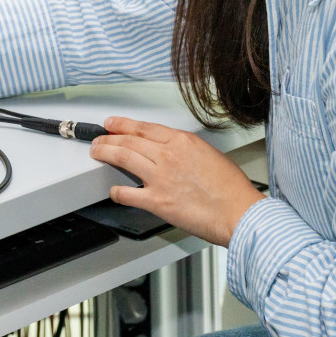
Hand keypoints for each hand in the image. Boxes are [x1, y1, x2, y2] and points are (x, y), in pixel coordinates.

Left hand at [89, 117, 264, 246]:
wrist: (239, 212)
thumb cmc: (231, 188)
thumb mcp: (209, 154)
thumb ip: (185, 149)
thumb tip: (170, 151)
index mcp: (182, 141)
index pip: (144, 128)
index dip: (123, 124)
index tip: (112, 124)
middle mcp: (168, 155)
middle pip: (129, 140)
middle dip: (108, 138)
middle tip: (98, 139)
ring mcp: (160, 177)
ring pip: (123, 158)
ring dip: (105, 154)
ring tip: (97, 153)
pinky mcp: (157, 201)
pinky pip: (127, 193)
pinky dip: (116, 191)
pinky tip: (113, 190)